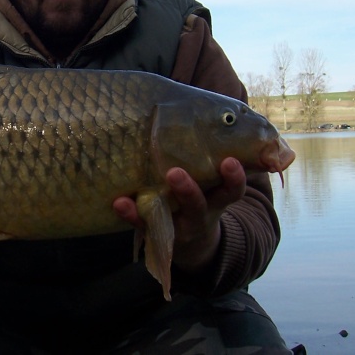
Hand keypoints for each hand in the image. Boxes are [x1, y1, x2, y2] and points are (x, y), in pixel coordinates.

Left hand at [113, 157, 245, 272]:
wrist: (194, 241)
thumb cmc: (203, 194)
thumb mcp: (214, 183)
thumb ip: (213, 158)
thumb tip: (216, 112)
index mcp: (217, 198)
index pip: (231, 189)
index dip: (234, 177)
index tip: (230, 161)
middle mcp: (200, 213)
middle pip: (198, 204)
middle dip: (188, 189)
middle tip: (175, 172)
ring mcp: (177, 225)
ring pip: (168, 217)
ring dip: (155, 202)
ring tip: (144, 186)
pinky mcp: (155, 230)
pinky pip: (142, 224)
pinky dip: (130, 213)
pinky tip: (119, 202)